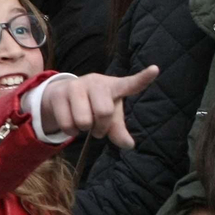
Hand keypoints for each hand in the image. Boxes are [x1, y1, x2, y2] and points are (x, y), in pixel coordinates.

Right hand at [37, 66, 159, 148]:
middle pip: (104, 112)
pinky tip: (71, 124)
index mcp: (113, 86)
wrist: (60, 95)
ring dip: (84, 129)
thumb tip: (128, 145)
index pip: (130, 83)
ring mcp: (76, 86)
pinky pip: (67, 124)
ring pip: (84, 120)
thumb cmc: (92, 104)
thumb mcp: (109, 116)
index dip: (142, 78)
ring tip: (82, 123)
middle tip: (97, 128)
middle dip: (100, 127)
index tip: (155, 70)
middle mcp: (95, 82)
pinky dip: (71, 131)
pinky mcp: (59, 94)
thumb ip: (118, 130)